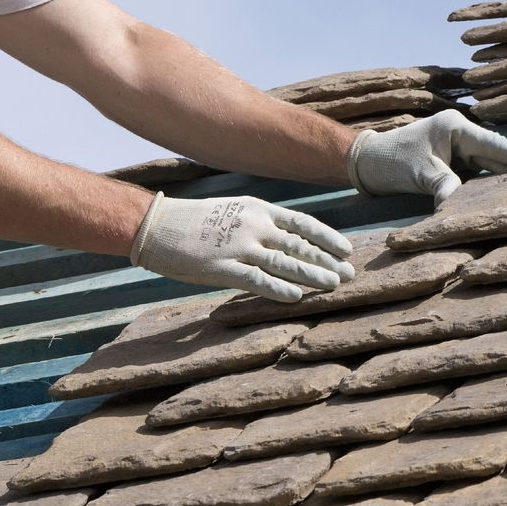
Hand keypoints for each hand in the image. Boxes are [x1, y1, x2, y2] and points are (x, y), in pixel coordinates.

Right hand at [130, 193, 354, 303]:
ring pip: (286, 263)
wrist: (157, 225)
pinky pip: (258, 281)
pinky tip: (298, 297)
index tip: (347, 250)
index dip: (327, 238)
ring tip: (334, 285)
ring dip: (313, 275)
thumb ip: (259, 223)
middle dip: (327, 261)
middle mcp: (253, 225)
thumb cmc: (194, 220)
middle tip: (349, 275)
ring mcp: (239, 247)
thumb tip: (287, 239)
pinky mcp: (223, 268)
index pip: (302, 223)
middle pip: (300, 245)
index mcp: (257, 208)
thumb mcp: (232, 210)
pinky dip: (280, 289)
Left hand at [348, 110, 506, 205]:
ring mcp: (458, 148)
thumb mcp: (418, 174)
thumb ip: (443, 186)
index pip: (498, 144)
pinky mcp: (453, 162)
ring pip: (491, 165)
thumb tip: (459, 205)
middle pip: (500, 153)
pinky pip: (479, 174)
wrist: (367, 162)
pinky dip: (492, 184)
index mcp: (456, 128)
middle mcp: (461, 135)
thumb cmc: (390, 161)